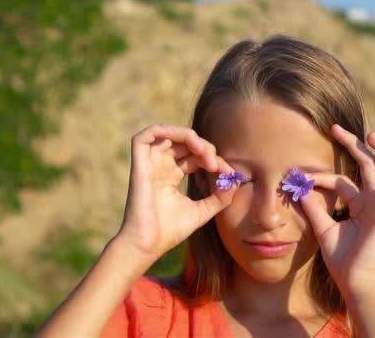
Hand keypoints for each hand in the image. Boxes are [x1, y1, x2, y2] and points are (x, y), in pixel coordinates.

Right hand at [117, 125, 236, 259]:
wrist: (148, 245)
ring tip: (205, 154)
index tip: (230, 175)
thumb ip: (219, 197)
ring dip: (191, 138)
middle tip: (217, 167)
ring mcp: (149, 163)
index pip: (195, 156)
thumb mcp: (202, 212)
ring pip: (169, 134)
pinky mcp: (139, 162)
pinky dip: (167, 130)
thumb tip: (235, 180)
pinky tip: (188, 141)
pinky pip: (148, 134)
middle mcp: (160, 166)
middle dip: (206, 149)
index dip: (214, 160)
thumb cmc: (169, 232)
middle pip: (185, 143)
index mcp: (171, 175)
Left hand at [300, 124, 374, 294]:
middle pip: (367, 165)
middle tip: (335, 127)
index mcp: (358, 204)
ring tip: (370, 135)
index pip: (342, 180)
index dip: (322, 176)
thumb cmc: (341, 258)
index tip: (301, 175)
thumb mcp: (323, 227)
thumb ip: (313, 207)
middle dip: (353, 145)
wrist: (353, 280)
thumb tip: (299, 188)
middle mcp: (373, 201)